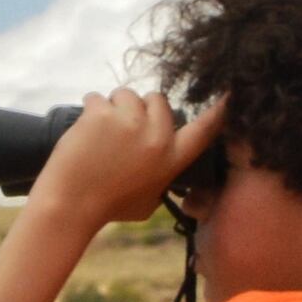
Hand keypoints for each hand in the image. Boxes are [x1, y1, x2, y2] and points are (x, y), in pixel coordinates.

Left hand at [28, 88, 221, 230]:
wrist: (70, 206)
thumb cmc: (107, 208)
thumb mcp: (148, 202)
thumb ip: (162, 179)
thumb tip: (164, 166)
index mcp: (172, 159)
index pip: (205, 129)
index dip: (220, 110)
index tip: (230, 95)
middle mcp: (157, 137)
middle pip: (158, 100)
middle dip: (141, 108)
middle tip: (122, 128)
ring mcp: (130, 122)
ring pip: (127, 93)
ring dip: (113, 106)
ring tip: (100, 132)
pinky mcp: (102, 113)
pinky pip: (97, 97)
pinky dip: (89, 108)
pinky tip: (83, 129)